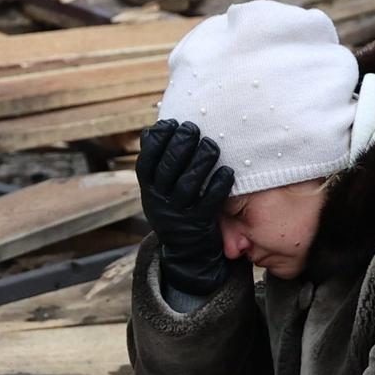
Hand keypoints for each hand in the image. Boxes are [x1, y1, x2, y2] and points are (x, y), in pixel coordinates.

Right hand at [136, 119, 235, 295]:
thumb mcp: (159, 188)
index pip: (146, 161)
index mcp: (148, 189)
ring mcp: (178, 213)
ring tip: (212, 145)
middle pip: (168, 168)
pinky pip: (210, 202)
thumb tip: (151, 130)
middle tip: (193, 128)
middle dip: (181, 144)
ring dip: (201, 161)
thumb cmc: (175, 205)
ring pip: (188, 184)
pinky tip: (228, 171)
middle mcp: (159, 201)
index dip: (157, 141)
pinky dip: (219, 185)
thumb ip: (157, 162)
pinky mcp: (199, 223)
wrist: (186, 250)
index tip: (170, 124)